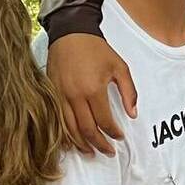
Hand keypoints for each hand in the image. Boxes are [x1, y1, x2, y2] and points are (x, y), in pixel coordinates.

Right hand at [48, 33, 135, 155]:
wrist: (70, 32)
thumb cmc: (95, 49)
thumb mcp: (119, 67)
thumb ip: (129, 91)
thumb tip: (132, 114)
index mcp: (93, 89)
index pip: (104, 121)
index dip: (113, 133)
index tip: (119, 137)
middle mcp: (75, 96)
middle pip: (87, 130)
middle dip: (99, 144)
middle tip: (108, 152)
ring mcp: (60, 96)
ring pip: (70, 129)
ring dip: (81, 144)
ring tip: (91, 152)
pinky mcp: (51, 94)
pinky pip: (57, 121)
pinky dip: (65, 134)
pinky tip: (72, 141)